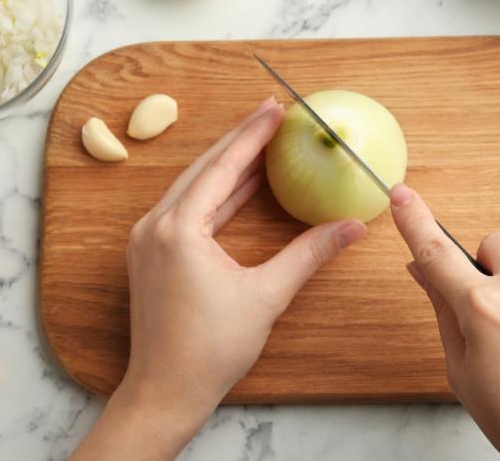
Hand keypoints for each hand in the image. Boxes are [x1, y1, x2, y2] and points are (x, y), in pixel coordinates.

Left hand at [72, 98, 366, 460]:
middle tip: (271, 115)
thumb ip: (309, 254)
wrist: (166, 391)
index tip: (276, 109)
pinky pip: (186, 209)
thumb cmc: (210, 349)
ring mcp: (148, 240)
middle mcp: (155, 225)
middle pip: (203, 168)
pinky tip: (240, 187)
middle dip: (240, 140)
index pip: (222, 167)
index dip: (253, 135)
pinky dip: (214, 193)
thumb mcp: (266, 296)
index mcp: (179, 229)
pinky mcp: (151, 254)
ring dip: (227, 165)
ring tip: (261, 144)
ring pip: (192, 186)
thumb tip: (351, 226)